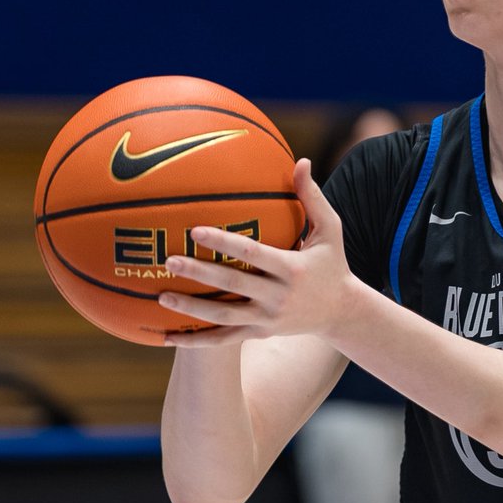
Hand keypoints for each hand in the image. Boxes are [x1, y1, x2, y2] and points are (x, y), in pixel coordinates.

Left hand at [160, 158, 356, 346]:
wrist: (341, 313)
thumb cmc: (332, 263)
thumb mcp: (330, 229)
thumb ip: (312, 197)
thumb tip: (302, 161)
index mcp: (292, 269)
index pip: (252, 254)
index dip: (224, 243)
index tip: (195, 230)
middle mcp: (278, 297)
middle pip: (232, 285)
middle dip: (199, 274)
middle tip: (168, 259)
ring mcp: (267, 320)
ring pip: (223, 317)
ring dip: (191, 309)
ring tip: (161, 295)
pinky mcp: (260, 334)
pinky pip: (223, 340)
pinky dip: (195, 341)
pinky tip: (167, 338)